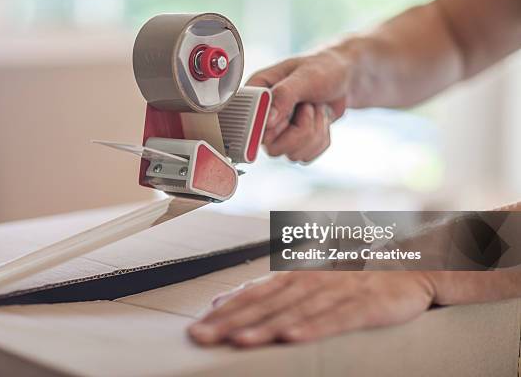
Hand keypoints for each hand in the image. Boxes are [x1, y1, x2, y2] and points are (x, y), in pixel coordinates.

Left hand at [188, 271, 434, 346]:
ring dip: (266, 327)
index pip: (252, 293)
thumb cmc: (350, 274)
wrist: (408, 264)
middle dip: (232, 322)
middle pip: (265, 304)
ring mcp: (337, 291)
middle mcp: (310, 280)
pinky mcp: (364, 304)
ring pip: (295, 312)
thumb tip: (224, 300)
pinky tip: (293, 337)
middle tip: (203, 337)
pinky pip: (336, 319)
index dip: (224, 312)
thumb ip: (266, 289)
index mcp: (294, 275)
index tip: (197, 328)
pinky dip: (313, 328)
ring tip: (239, 341)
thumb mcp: (306, 278)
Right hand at [247, 49, 351, 161]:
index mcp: (256, 94)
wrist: (344, 79)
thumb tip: (267, 121)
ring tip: (316, 109)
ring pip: (293, 154)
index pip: (249, 125)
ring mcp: (278, 134)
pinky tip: (320, 120)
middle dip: (301, 129)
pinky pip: (307, 156)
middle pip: (272, 148)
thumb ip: (283, 95)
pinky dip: (322, 139)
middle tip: (308, 106)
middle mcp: (263, 118)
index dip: (270, 126)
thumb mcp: (304, 76)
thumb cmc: (322, 69)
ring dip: (315, 132)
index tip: (286, 117)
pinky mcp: (294, 144)